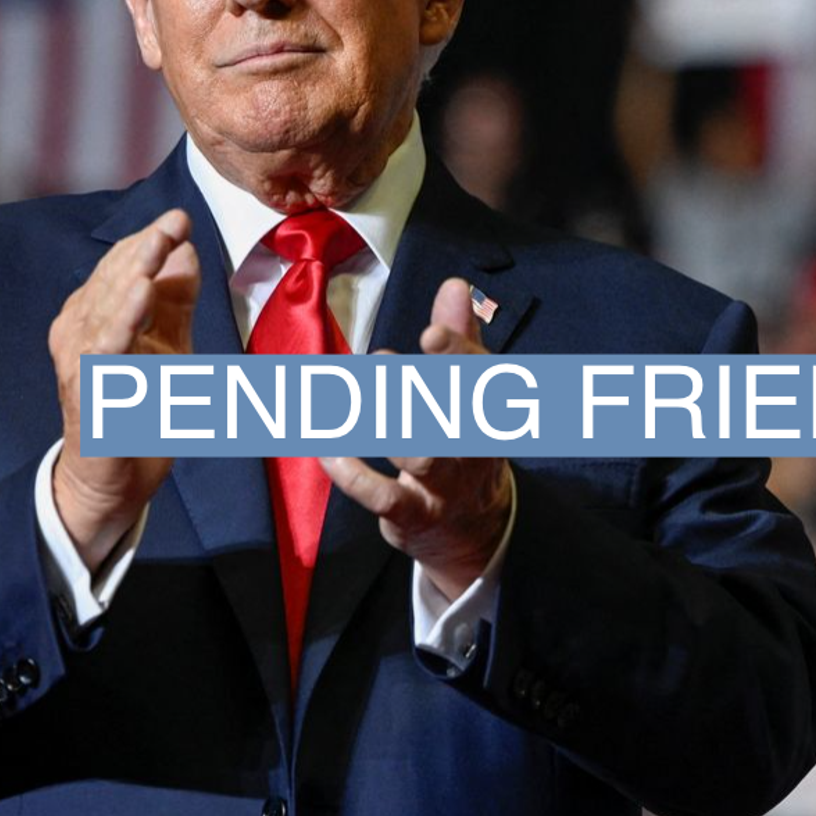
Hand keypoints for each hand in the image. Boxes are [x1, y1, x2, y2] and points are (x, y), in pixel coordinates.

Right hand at [48, 208, 198, 568]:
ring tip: (157, 243)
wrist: (114, 479)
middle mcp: (79, 332)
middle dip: (144, 246)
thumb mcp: (167, 345)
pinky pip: (106, 349)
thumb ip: (176, 300)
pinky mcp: (88, 391)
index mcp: (93, 315)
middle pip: (111, 279)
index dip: (149, 240)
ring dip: (132, 272)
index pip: (120, 267)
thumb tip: (187, 247)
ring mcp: (79, 361)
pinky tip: (142, 294)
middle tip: (174, 220)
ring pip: (104, 306)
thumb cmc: (140, 409)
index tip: (180, 216)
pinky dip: (123, 319)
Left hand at [323, 277, 513, 599]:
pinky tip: (327, 448)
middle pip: (450, 415)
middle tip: (377, 363)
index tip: (430, 333)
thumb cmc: (464, 444)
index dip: (458, 355)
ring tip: (347, 396)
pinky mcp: (415, 514)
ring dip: (381, 425)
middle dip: (414, 388)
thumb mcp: (469, 391)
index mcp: (487, 409)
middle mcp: (472, 446)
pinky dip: (354, 472)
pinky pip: (384, 495)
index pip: (479, 377)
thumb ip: (460, 337)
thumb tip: (455, 286)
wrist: (477, 529)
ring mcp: (445, 484)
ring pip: (418, 455)